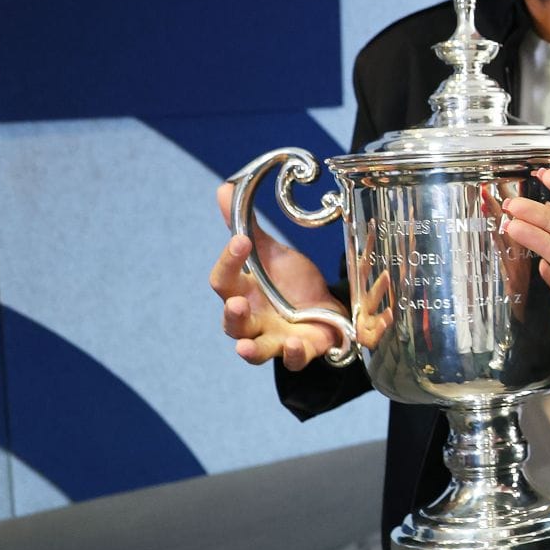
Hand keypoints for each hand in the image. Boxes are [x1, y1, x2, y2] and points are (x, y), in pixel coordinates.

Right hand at [209, 183, 347, 369]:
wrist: (326, 308)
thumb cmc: (291, 283)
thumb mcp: (273, 253)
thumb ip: (249, 228)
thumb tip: (224, 189)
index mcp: (243, 292)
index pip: (223, 280)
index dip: (228, 262)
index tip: (240, 241)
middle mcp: (253, 320)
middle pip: (231, 322)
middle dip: (233, 314)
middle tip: (238, 303)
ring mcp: (274, 339)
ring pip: (254, 350)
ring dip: (249, 348)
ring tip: (245, 346)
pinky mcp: (300, 352)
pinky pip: (292, 360)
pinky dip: (292, 355)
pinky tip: (294, 344)